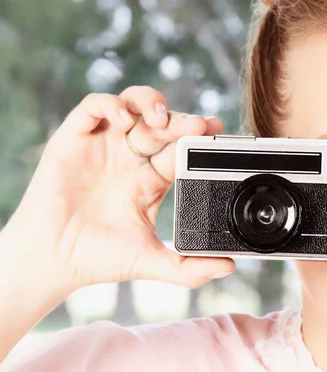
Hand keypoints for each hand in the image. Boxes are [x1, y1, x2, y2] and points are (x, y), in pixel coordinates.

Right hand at [3, 86, 234, 291]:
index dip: (198, 139)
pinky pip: (93, 108)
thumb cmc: (96, 258)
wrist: (52, 261)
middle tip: (199, 127)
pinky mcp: (74, 140)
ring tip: (162, 118)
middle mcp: (130, 158)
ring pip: (132, 106)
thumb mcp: (149, 260)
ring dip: (150, 103)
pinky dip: (109, 104)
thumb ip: (188, 267)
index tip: (217, 133)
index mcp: (150, 181)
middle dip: (182, 121)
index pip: (179, 149)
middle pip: (161, 125)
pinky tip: (123, 118)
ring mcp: (103, 146)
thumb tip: (229, 268)